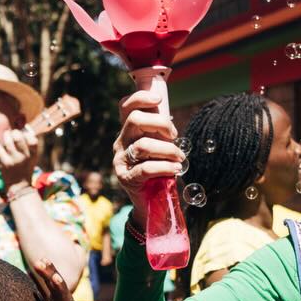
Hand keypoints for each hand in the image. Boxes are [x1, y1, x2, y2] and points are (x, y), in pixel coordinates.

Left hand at [0, 128, 39, 185]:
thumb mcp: (32, 158)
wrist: (19, 185)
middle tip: (12, 134)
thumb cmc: (24, 168)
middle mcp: (24, 156)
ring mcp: (14, 159)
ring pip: (8, 141)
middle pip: (19, 138)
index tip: (23, 135)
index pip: (33, 140)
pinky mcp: (4, 162)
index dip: (27, 135)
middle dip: (15, 133)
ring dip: (6, 135)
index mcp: (33, 154)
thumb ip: (29, 146)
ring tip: (6, 136)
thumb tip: (21, 131)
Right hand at [30, 259, 81, 300]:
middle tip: (41, 260)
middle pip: (59, 289)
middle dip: (51, 273)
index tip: (53, 276)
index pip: (64, 299)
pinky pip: (45, 294)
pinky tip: (30, 272)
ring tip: (39, 260)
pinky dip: (39, 282)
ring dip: (46, 274)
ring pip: (52, 289)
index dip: (58, 287)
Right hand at [112, 90, 184, 222]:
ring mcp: (120, 160)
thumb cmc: (159, 171)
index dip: (140, 98)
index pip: (126, 107)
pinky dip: (165, 167)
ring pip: (143, 145)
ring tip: (180, 158)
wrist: (152, 202)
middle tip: (174, 136)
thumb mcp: (160, 148)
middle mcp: (121, 143)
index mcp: (128, 132)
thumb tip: (171, 123)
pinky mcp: (125, 178)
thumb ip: (161, 134)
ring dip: (167, 150)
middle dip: (160, 123)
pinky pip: (145, 168)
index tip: (159, 99)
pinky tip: (176, 168)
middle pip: (135, 120)